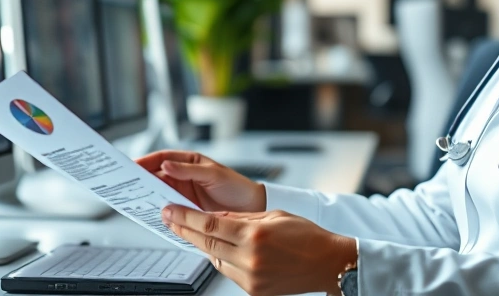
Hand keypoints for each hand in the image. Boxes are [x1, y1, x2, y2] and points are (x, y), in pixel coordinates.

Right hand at [136, 150, 265, 212]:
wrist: (251, 208)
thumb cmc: (236, 186)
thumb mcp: (213, 174)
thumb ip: (189, 170)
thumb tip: (166, 165)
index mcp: (189, 162)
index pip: (161, 158)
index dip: (145, 161)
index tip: (131, 166)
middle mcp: (183, 176)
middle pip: (156, 176)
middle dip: (140, 179)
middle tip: (124, 183)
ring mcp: (183, 193)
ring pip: (159, 192)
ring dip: (147, 195)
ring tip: (132, 198)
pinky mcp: (186, 209)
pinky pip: (168, 208)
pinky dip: (158, 210)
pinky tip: (150, 213)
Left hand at [161, 205, 356, 295]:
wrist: (328, 263)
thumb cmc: (307, 237)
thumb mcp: (273, 216)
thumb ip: (240, 217)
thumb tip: (214, 216)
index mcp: (255, 235)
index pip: (209, 225)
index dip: (185, 217)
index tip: (170, 210)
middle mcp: (250, 258)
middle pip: (206, 243)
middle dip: (184, 230)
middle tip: (170, 218)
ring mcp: (251, 278)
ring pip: (215, 259)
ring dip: (204, 245)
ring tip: (196, 231)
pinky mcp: (253, 291)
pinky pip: (228, 272)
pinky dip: (222, 259)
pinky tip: (223, 249)